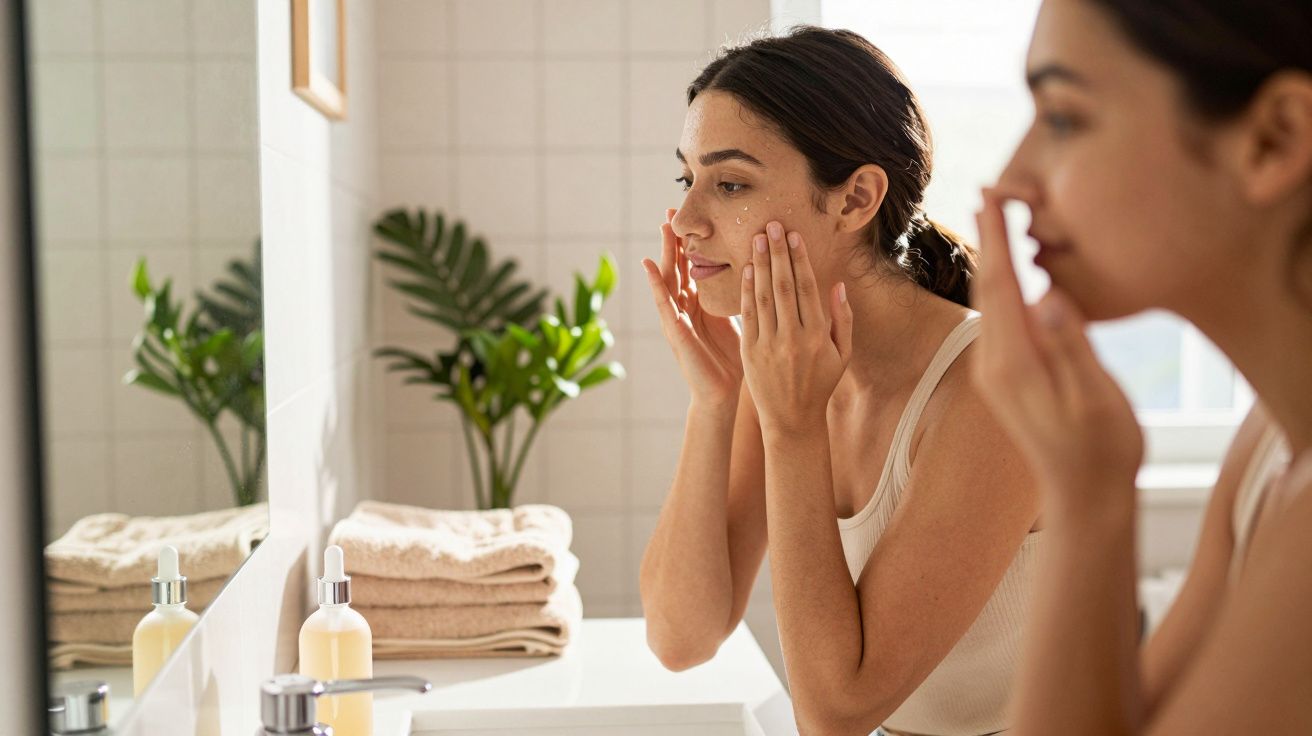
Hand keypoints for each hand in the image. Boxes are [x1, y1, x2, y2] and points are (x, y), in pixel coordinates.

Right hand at [641, 209, 743, 407]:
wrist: (723, 393)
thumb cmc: (732, 359)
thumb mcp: (738, 319)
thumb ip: (741, 296)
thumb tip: (759, 271)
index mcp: (700, 302)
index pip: (694, 265)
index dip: (692, 241)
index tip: (694, 215)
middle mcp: (685, 306)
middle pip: (677, 265)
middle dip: (674, 239)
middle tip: (672, 210)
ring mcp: (677, 318)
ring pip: (668, 279)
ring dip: (664, 252)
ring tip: (662, 228)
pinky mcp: (675, 332)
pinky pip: (663, 304)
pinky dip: (656, 285)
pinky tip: (649, 267)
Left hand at [739, 221, 851, 434]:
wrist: (791, 419)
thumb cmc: (820, 383)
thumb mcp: (842, 354)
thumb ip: (843, 319)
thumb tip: (837, 285)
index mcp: (817, 336)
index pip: (806, 289)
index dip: (799, 259)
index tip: (794, 235)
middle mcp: (792, 338)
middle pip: (783, 286)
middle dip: (778, 253)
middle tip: (771, 225)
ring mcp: (769, 344)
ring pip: (763, 296)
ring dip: (760, 264)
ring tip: (757, 239)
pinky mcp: (750, 351)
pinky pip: (748, 314)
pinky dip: (747, 290)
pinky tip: (748, 269)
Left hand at [971, 188, 1142, 513]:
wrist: (1084, 497)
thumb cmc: (1101, 449)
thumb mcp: (1094, 397)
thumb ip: (1071, 345)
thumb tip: (1049, 294)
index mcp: (1014, 362)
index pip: (1000, 285)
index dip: (994, 237)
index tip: (990, 195)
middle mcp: (995, 363)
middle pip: (988, 286)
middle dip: (987, 236)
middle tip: (989, 189)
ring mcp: (997, 372)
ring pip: (990, 302)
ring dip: (991, 259)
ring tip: (994, 217)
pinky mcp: (1006, 377)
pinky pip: (998, 320)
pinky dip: (1001, 286)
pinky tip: (1008, 273)